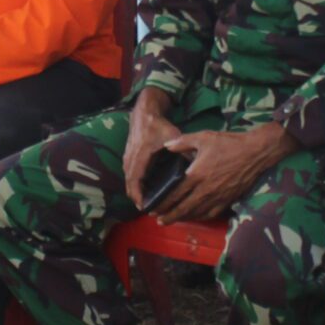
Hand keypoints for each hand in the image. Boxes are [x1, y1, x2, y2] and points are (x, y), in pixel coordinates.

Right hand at [121, 90, 180, 208]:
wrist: (145, 113)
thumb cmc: (158, 125)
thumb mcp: (172, 135)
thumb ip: (184, 149)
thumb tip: (196, 165)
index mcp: (141, 154)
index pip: (135, 179)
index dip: (139, 194)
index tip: (145, 206)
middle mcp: (131, 158)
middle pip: (129, 184)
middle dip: (137, 199)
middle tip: (149, 211)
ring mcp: (127, 158)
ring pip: (128, 181)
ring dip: (136, 193)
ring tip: (147, 205)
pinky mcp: (128, 158)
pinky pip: (129, 176)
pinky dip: (134, 186)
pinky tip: (144, 192)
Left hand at [157, 125, 290, 223]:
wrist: (255, 152)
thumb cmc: (229, 143)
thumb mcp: (203, 138)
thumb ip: (182, 142)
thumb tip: (166, 146)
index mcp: (196, 175)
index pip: (175, 193)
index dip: (163, 203)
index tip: (153, 208)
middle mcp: (205, 190)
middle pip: (183, 208)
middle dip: (169, 215)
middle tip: (158, 220)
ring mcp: (217, 197)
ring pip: (196, 213)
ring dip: (182, 218)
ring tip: (172, 220)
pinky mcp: (228, 200)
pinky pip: (211, 213)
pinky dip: (199, 217)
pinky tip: (194, 217)